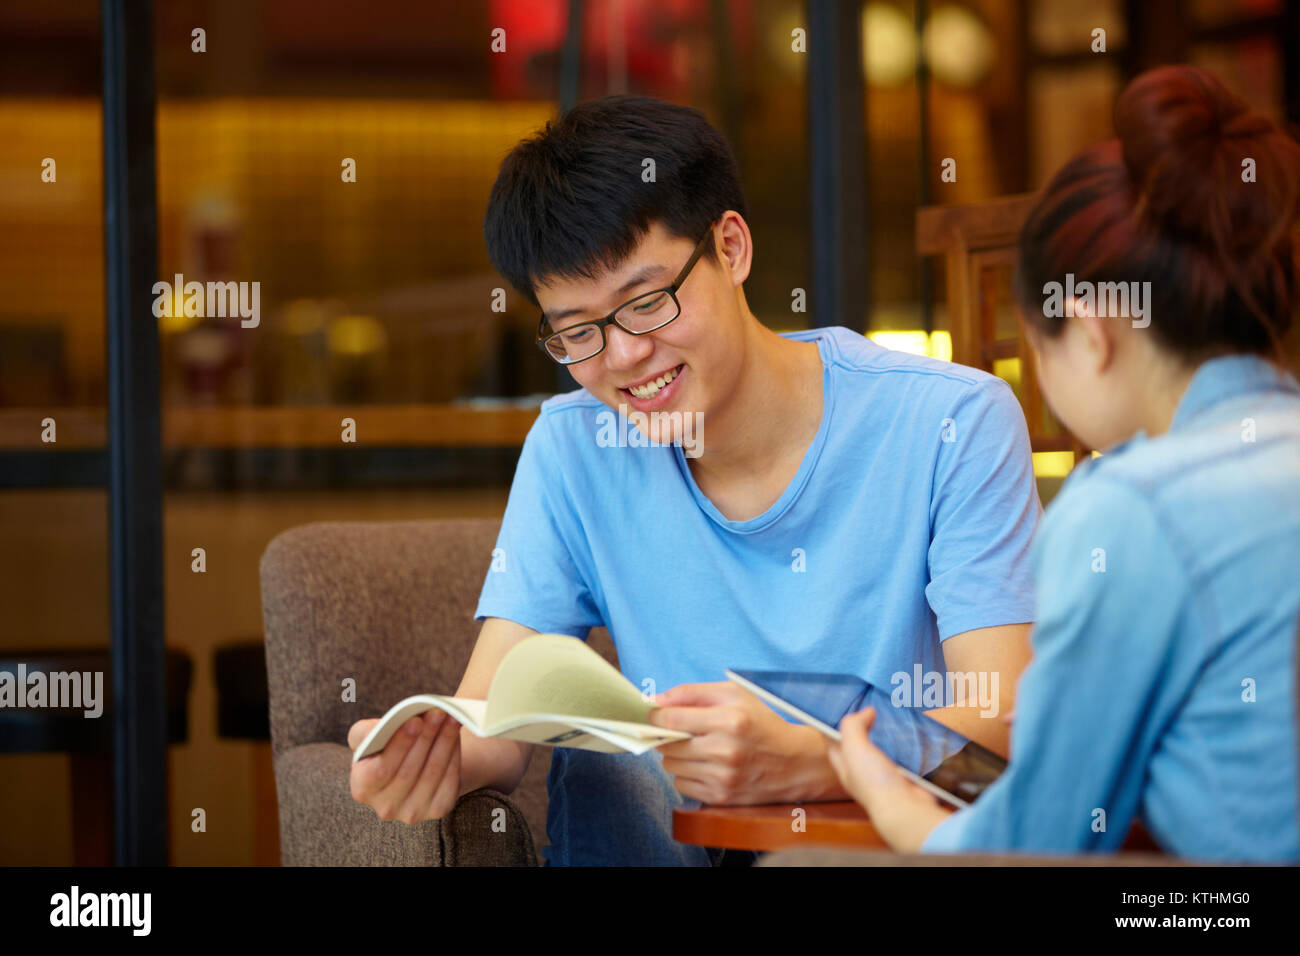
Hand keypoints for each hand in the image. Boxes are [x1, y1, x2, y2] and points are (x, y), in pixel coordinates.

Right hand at [348, 710, 461, 824]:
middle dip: (426, 737)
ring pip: (432, 773)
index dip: (399, 745)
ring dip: (444, 742)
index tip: (415, 720)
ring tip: (451, 717)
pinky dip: (454, 754)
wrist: (413, 763)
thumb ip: (365, 732)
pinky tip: (455, 734)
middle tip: (439, 712)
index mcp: (363, 789)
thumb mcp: (367, 737)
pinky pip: (449, 780)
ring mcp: (413, 812)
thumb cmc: (386, 747)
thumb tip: (381, 728)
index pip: (380, 770)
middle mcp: (386, 807)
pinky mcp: (438, 809)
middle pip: (409, 770)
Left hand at [647, 681, 835, 804]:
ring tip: (699, 748)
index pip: (671, 720)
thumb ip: (691, 693)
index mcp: (730, 720)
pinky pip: (681, 785)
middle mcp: (726, 751)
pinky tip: (706, 766)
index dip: (657, 717)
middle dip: (668, 736)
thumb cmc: (761, 722)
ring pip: (671, 766)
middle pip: (667, 745)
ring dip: (677, 756)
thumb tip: (653, 701)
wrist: (795, 763)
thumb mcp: (733, 694)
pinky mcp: (721, 797)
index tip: (656, 715)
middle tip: (683, 732)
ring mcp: (723, 778)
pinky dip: (687, 774)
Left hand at [826, 707, 951, 850]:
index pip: (834, 742)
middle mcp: (861, 773)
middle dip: (861, 729)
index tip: (840, 708)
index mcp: (844, 766)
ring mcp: (883, 776)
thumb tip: (867, 711)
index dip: (834, 726)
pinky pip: (901, 759)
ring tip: (889, 719)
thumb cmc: (873, 780)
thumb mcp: (854, 747)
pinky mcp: (903, 778)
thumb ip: (853, 726)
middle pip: (857, 746)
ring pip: (880, 751)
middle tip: (868, 710)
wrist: (904, 808)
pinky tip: (908, 739)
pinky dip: (904, 748)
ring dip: (885, 738)